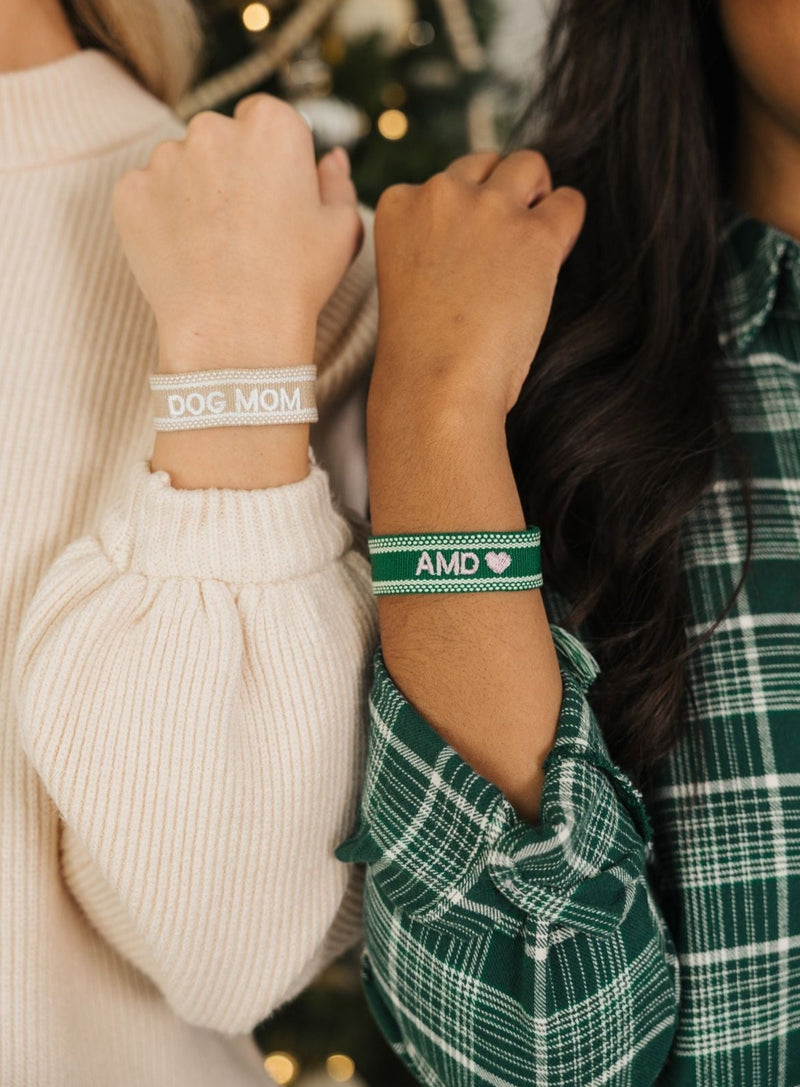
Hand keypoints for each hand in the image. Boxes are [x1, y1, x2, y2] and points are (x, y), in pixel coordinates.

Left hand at [112, 94, 362, 372]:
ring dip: (193, 193)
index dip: (273, 161)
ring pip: (181, 166)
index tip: (275, 199)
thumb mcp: (341, 231)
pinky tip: (186, 255)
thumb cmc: (296, 282)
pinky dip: (161, 218)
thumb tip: (331, 159)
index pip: (266, 119)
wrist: (235, 333)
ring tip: (214, 248)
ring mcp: (165, 158)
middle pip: (220, 137)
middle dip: (229, 171)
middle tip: (245, 229)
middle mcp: (213, 127)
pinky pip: (147, 195)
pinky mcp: (130, 191)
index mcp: (271, 124)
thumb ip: (338, 182)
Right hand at [369, 151, 584, 422]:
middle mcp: (441, 195)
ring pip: (527, 164)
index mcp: (398, 205)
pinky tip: (556, 254)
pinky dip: (567, 222)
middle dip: (499, 192)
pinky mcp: (535, 235)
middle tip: (505, 244)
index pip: (441, 182)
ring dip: (535, 194)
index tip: (464, 253)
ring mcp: (490, 210)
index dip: (461, 214)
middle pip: (483, 163)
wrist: (436, 385)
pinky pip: (568, 202)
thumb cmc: (421, 354)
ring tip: (533, 240)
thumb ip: (435, 242)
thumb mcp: (408, 279)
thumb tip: (487, 233)